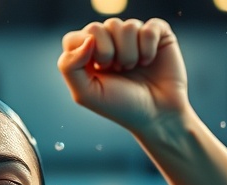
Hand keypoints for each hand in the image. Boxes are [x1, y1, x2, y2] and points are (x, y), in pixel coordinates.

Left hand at [58, 18, 188, 132]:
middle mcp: (108, 41)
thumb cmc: (121, 106)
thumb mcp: (86, 94)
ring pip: (124, 27)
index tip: (99, 70)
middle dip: (107, 53)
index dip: (85, 53)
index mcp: (87, 55)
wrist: (157, 114)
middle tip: (117, 71)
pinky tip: (148, 61)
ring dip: (129, 54)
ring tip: (132, 69)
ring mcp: (131, 36)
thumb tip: (87, 39)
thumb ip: (69, 67)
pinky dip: (148, 48)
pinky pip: (148, 27)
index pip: (73, 39)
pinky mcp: (155, 33)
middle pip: (96, 28)